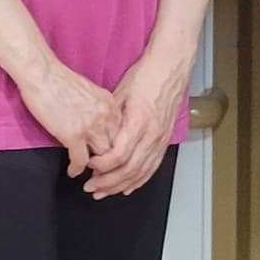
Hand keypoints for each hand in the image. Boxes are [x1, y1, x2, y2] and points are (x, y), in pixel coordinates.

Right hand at [15, 55, 123, 168]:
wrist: (42, 74)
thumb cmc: (59, 79)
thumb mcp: (89, 91)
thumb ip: (98, 107)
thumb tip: (96, 121)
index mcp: (110, 104)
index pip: (123, 132)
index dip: (118, 146)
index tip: (112, 155)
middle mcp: (105, 116)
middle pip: (118, 147)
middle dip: (112, 161)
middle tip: (104, 170)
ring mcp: (91, 127)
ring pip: (103, 158)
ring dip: (97, 169)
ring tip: (91, 175)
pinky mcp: (73, 135)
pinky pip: (81, 161)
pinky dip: (77, 169)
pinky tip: (73, 171)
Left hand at [85, 49, 191, 199]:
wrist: (171, 67)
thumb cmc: (146, 76)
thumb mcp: (121, 94)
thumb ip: (111, 118)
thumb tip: (96, 134)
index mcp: (139, 121)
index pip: (119, 155)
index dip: (102, 165)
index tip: (88, 165)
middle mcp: (152, 134)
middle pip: (129, 169)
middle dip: (107, 182)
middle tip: (90, 186)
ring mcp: (161, 139)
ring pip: (141, 173)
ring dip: (120, 186)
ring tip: (104, 192)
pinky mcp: (165, 140)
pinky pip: (152, 167)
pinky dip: (139, 180)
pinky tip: (127, 188)